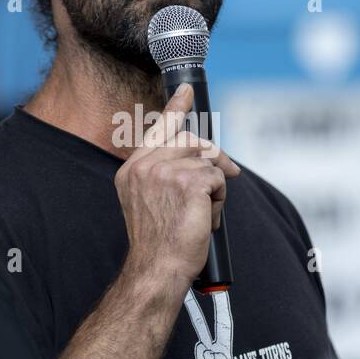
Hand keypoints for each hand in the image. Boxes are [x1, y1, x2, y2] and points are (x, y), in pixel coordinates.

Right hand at [114, 83, 239, 289]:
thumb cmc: (158, 243)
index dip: (176, 109)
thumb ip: (163, 175)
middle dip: (214, 156)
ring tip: (204, 211)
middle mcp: (144, 167)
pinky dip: (219, 198)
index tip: (186, 90)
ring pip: (206, 160)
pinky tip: (205, 217)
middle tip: (228, 172)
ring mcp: (164, 172)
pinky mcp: (188, 182)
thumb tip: (201, 157)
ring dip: (214, 186)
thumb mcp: (149, 202)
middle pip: (189, 140)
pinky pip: (216, 177)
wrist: (157, 268)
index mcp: (131, 170)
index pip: (157, 129)